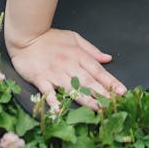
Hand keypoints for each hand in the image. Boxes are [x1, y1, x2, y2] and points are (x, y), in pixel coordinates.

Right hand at [8, 28, 126, 112]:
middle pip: (88, 81)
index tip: (122, 92)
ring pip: (73, 88)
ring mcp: (54, 73)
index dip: (111, 81)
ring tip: (98, 109)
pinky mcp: (41, 79)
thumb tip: (107, 58)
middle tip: (115, 105)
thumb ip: (91, 50)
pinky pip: (49, 92)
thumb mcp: (74, 38)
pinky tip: (61, 111)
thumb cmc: (50, 38)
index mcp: (77, 54)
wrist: (26, 36)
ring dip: (86, 99)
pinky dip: (54, 102)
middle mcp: (68, 64)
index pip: (97, 70)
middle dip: (103, 94)